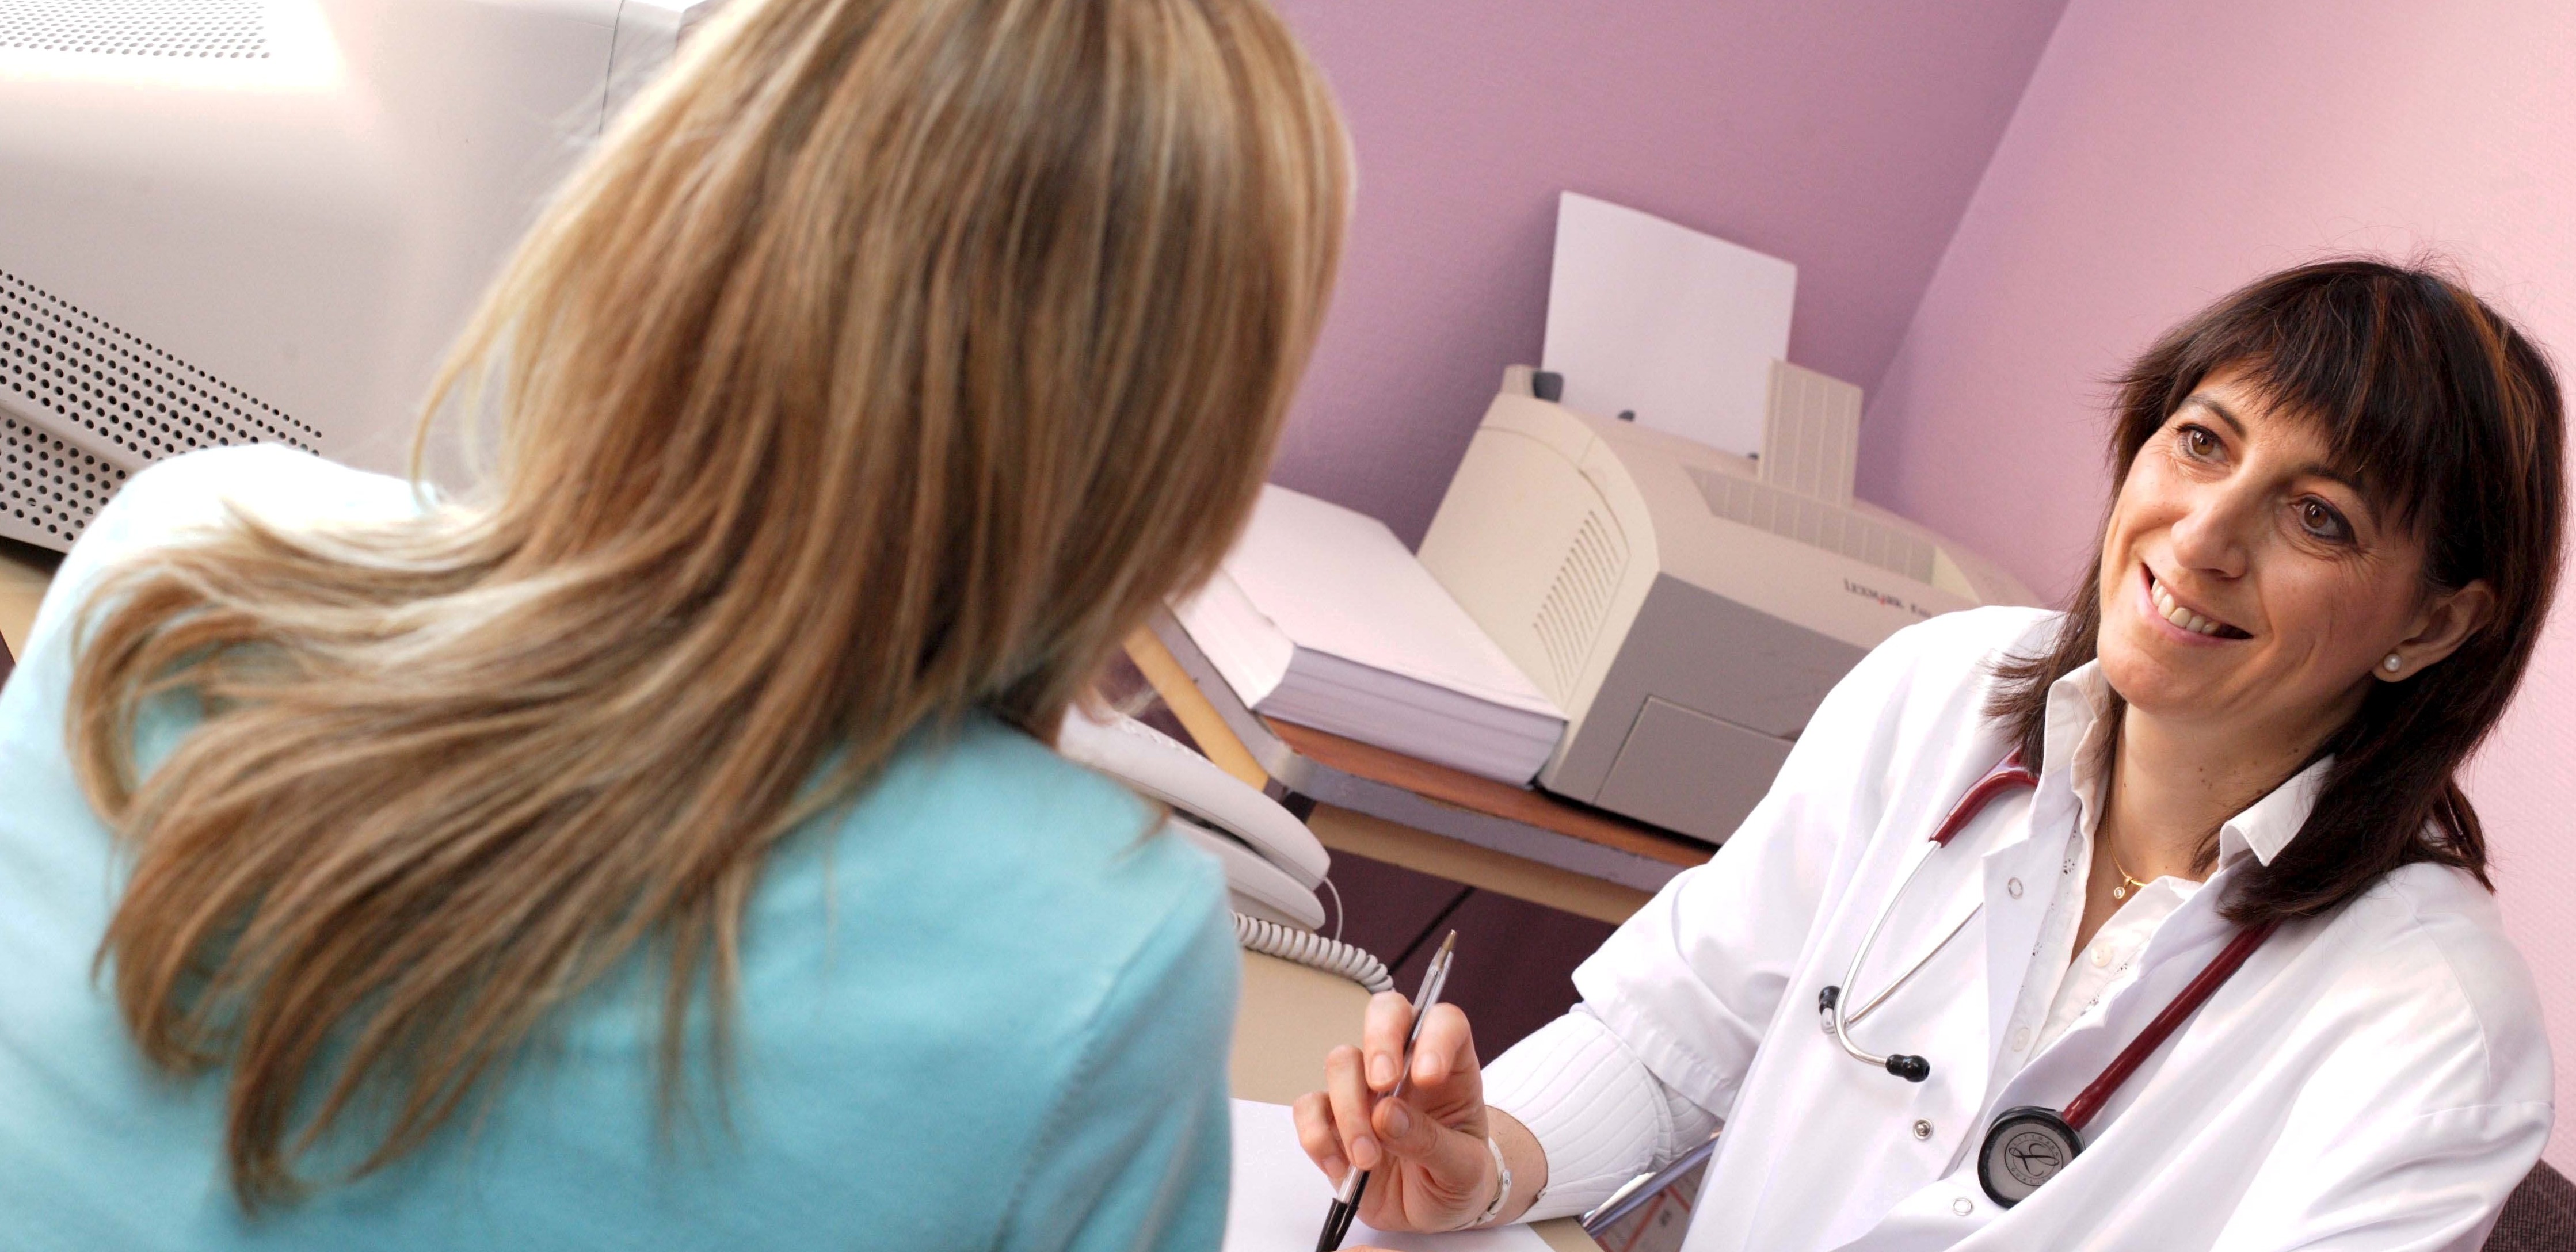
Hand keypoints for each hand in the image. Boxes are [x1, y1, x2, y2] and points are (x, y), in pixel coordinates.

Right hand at [1292, 991, 1495, 1232]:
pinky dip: (1318, 1136)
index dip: (1435, 1037)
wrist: (1430, 1219)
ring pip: (1342, 1061)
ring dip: (1351, 1110)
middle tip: (1382, 1084)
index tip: (1428, 1076)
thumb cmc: (1458, 1182)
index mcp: (1449, 1067)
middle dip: (1380, 1041)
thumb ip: (1432, 1141)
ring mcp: (1364, 1088)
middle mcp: (1405, 1065)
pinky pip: (1309, 1107)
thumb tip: (1386, 1115)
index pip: (1444, 1022)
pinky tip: (1342, 1168)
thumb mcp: (1463, 1171)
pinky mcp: (1332, 1119)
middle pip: (1385, 1013)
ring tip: (1368, 1160)